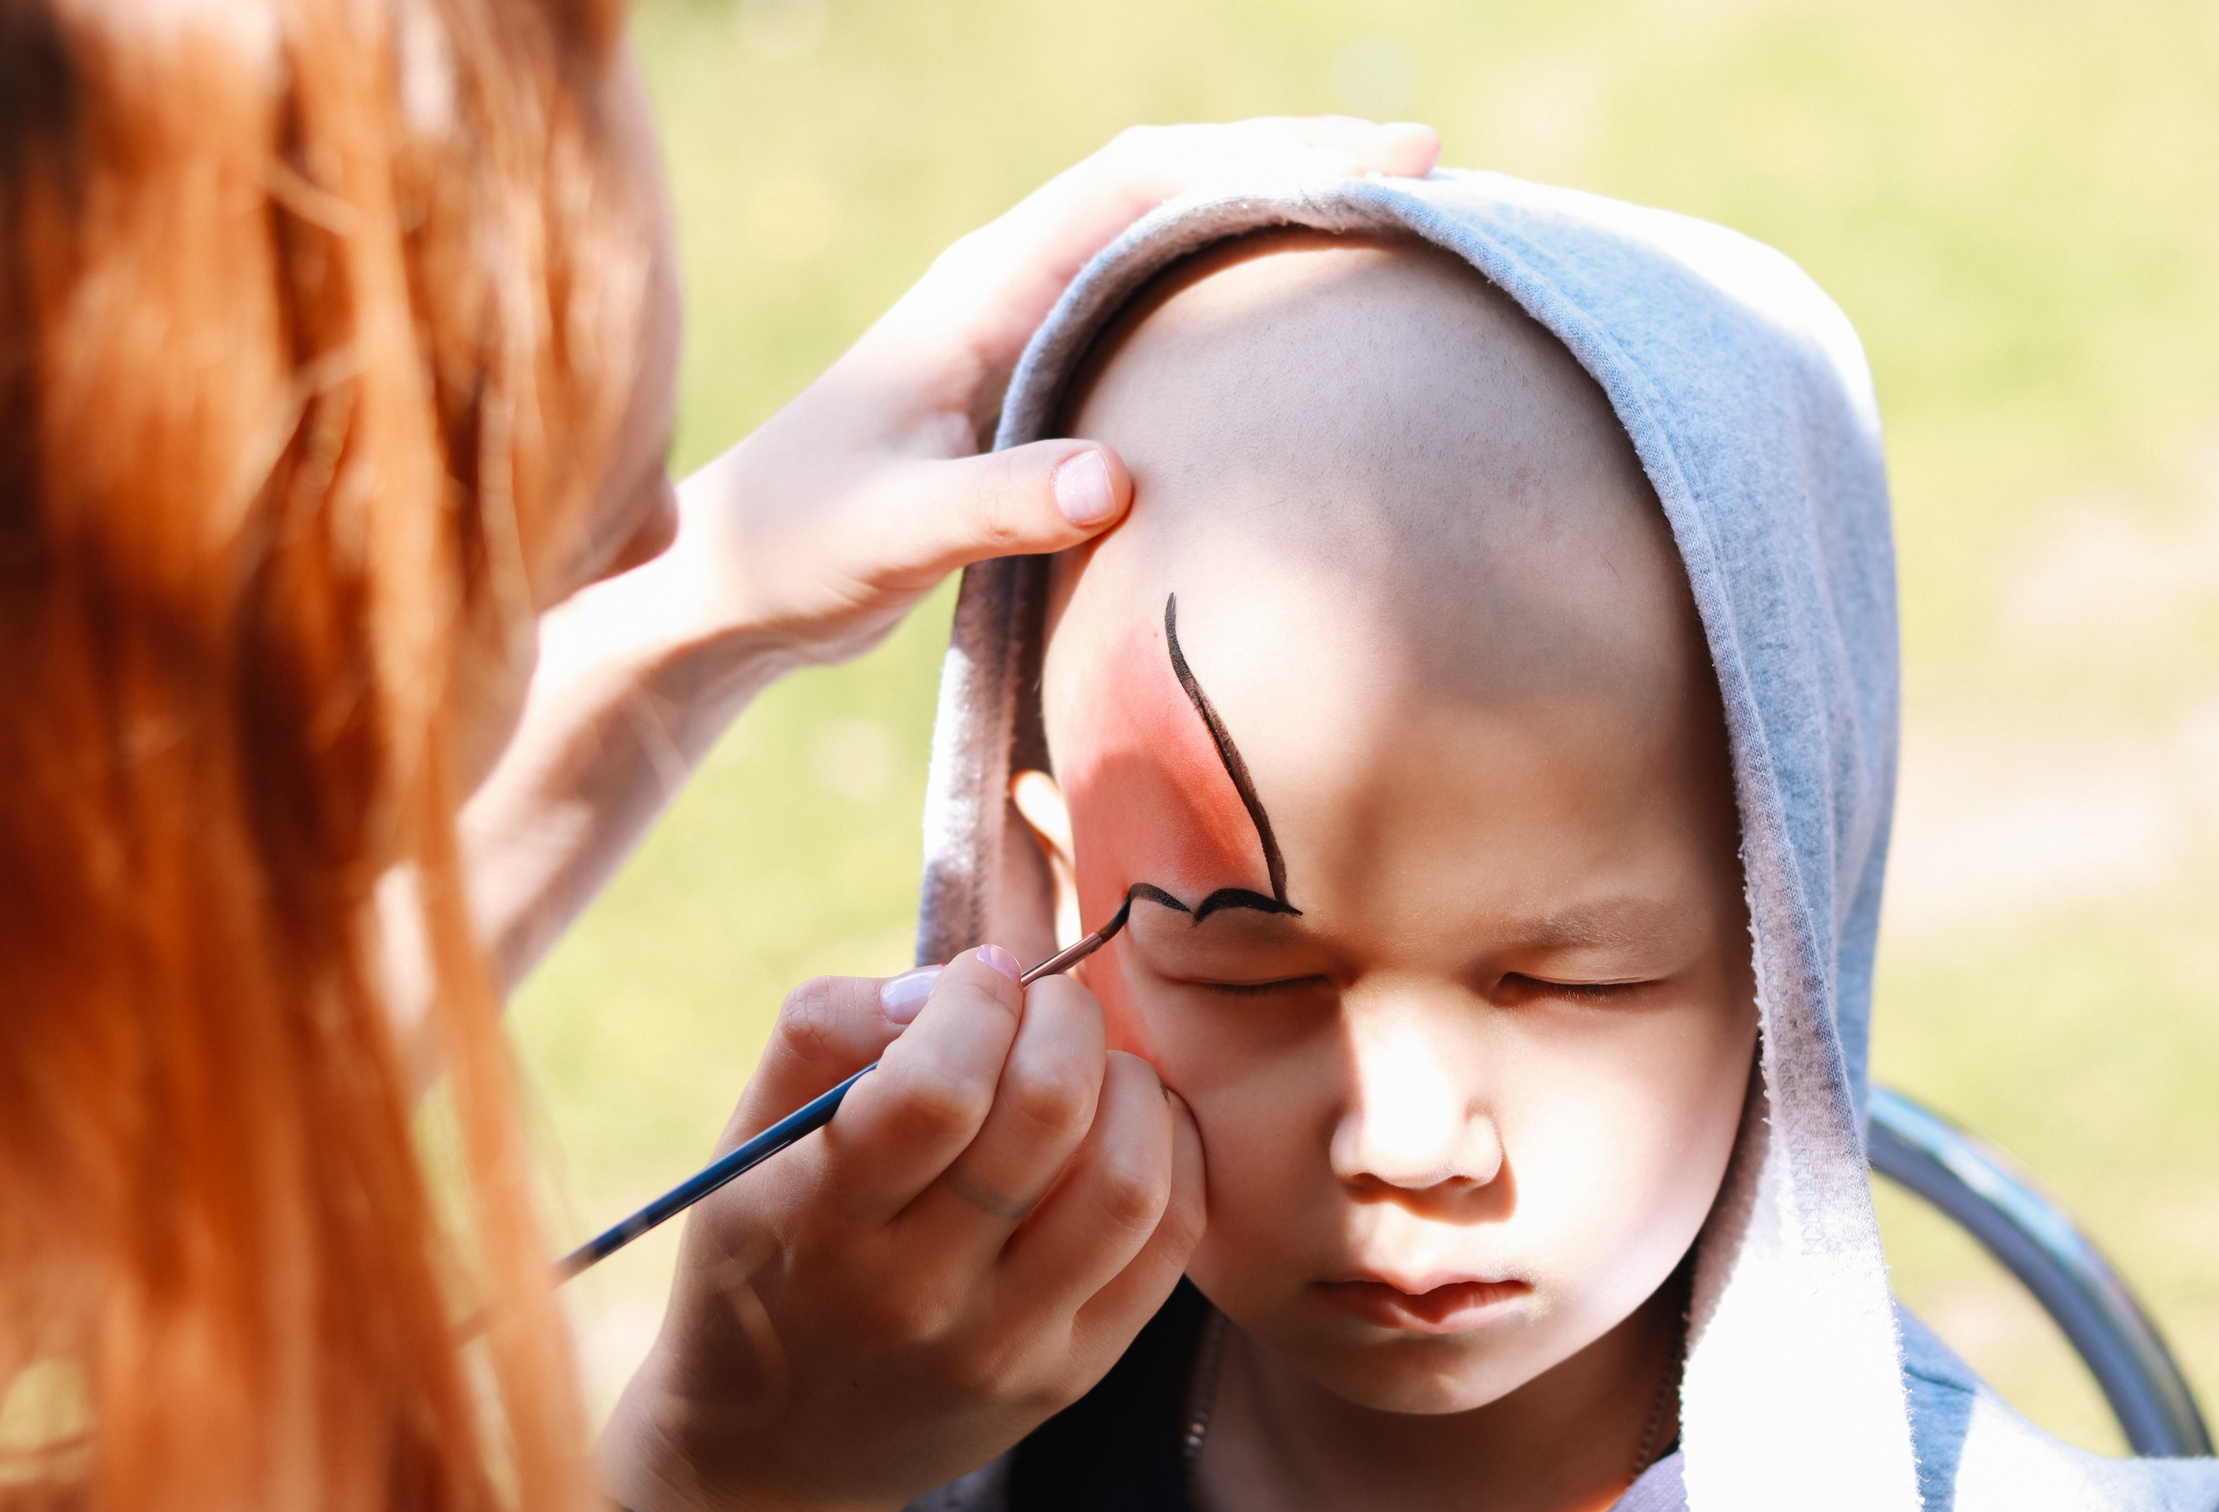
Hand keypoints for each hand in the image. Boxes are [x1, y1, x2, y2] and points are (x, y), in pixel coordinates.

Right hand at [596, 950, 1204, 1511]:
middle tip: (1044, 1004)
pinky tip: (1134, 1122)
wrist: (775, 1461)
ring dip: (1130, 1084)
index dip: (976, 1002)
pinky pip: (1169, 1241)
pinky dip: (1174, 1153)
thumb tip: (949, 985)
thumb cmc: (764, 1266)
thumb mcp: (747, 1149)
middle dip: (1063, 1018)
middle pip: (1047, 1115)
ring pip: (1127, 1179)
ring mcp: (1008, 1346)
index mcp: (822, 1227)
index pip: (936, 1091)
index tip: (976, 980)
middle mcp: (918, 1297)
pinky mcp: (1073, 1374)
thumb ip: (827, 1034)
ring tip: (1092, 1065)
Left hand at [662, 116, 1441, 667]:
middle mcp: (1016, 292)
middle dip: (1299, 171)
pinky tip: (1308, 351)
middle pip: (1178, 193)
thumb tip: (1114, 484)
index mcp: (985, 288)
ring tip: (1400, 245)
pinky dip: (1240, 318)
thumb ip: (991, 504)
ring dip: (1276, 236)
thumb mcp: (885, 531)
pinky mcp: (1045, 401)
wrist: (729, 589)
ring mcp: (1034, 340)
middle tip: (1433, 178)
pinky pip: (1164, 332)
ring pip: (1176, 257)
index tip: (1380, 160)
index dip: (1261, 159)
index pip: (1140, 183)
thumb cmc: (793, 550)